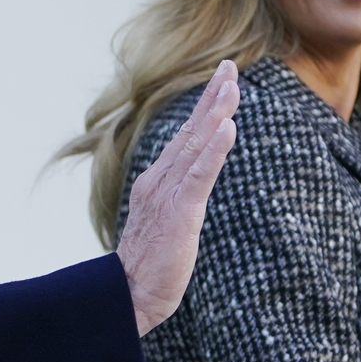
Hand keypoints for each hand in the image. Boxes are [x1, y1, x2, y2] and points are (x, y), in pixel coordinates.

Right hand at [118, 60, 239, 334]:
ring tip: (232, 85)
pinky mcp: (178, 211)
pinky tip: (227, 128)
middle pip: (191, 131)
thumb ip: (175, 201)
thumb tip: (190, 190)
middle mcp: (159, 180)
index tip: (222, 80)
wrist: (127, 295)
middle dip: (212, 97)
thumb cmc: (147, 267)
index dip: (204, 108)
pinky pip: (199, 175)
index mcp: (156, 182)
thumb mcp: (165, 225)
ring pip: (196, 145)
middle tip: (230, 66)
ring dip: (215, 112)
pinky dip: (214, 149)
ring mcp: (167, 194)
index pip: (186, 138)